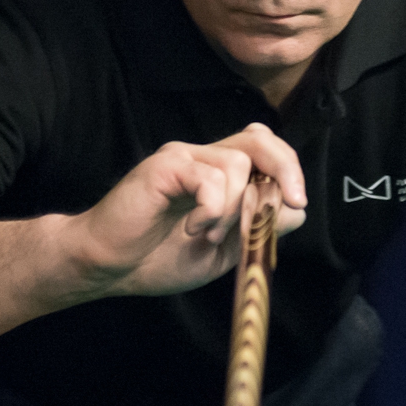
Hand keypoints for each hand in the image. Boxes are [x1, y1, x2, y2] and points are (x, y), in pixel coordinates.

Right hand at [66, 124, 307, 298]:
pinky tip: (192, 229)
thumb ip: (256, 229)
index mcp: (219, 175)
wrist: (108, 265)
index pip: (265, 151)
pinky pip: (208, 178)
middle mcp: (203, 158)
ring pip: (237, 164)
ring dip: (234, 209)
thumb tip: (296, 210)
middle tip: (292, 200)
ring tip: (207, 235)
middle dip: (285, 168)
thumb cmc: (157, 258)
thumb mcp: (223, 251)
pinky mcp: (165, 166)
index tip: (297, 203)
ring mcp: (183, 158)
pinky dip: (212, 210)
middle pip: (260, 140)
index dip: (289, 170)